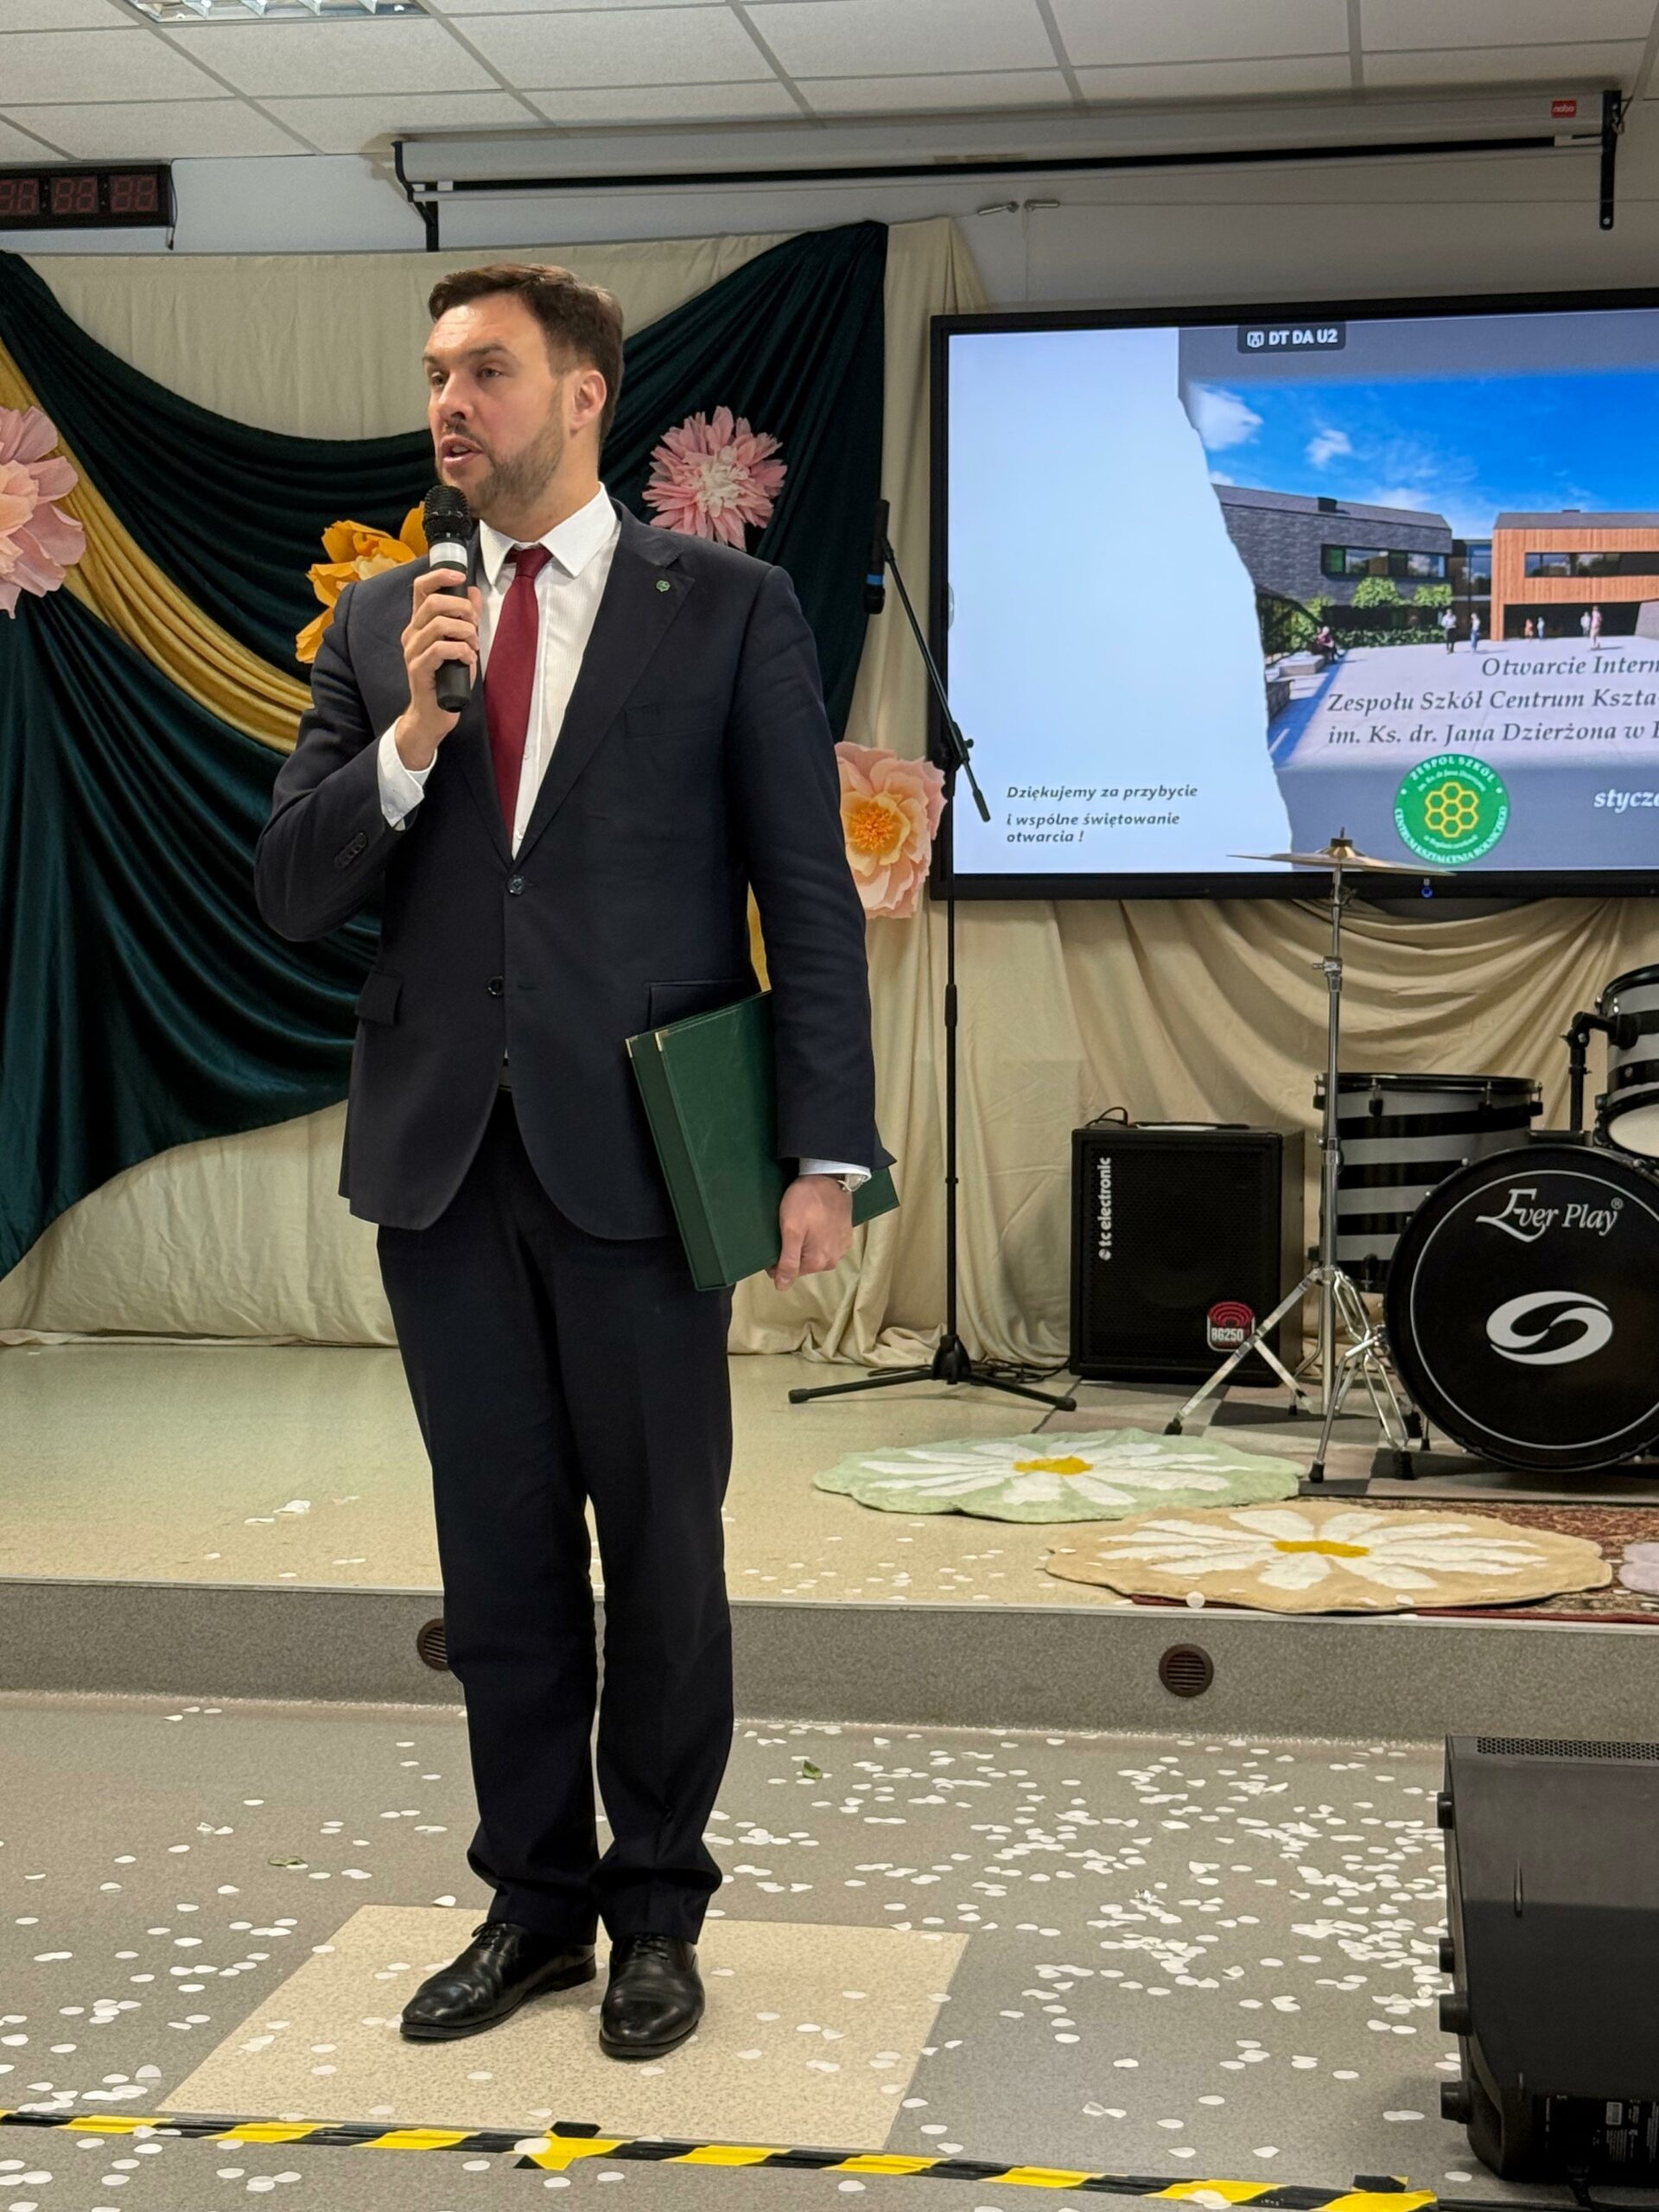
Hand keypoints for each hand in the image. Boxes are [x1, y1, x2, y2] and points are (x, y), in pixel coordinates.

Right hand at [396, 565, 482, 767]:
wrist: (434, 714)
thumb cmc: (448, 678)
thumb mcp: (462, 643)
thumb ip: (466, 618)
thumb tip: (472, 591)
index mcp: (420, 624)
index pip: (421, 588)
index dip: (439, 576)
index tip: (460, 577)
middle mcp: (412, 634)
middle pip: (433, 602)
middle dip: (462, 609)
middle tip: (475, 625)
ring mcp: (412, 651)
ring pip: (438, 624)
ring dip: (465, 632)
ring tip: (473, 645)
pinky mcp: (418, 669)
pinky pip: (440, 649)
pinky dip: (461, 650)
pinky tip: (468, 659)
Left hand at [768, 1175, 853, 1289]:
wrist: (830, 1177)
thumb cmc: (806, 1202)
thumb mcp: (791, 1230)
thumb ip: (788, 1261)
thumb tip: (781, 1287)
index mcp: (818, 1262)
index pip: (790, 1272)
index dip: (777, 1260)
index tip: (772, 1243)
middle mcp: (833, 1260)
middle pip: (804, 1264)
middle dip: (793, 1252)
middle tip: (785, 1230)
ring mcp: (842, 1248)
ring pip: (815, 1254)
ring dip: (806, 1245)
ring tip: (801, 1225)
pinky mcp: (846, 1235)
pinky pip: (827, 1244)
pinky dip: (818, 1238)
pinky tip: (814, 1224)